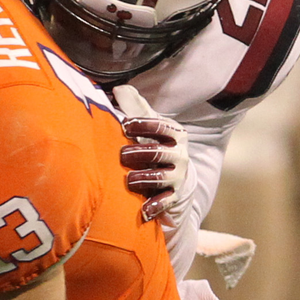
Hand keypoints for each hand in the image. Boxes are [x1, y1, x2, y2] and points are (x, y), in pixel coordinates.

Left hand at [113, 84, 189, 222]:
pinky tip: (144, 211)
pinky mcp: (174, 197)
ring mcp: (178, 177)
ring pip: (161, 177)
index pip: (161, 126)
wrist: (175, 182)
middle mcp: (179, 155)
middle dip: (141, 152)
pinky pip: (165, 202)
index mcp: (174, 134)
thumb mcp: (149, 128)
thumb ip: (135, 108)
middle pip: (160, 152)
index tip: (125, 126)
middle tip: (122, 155)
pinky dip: (155, 206)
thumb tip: (119, 88)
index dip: (143, 124)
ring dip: (144, 178)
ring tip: (129, 180)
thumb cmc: (156, 148)